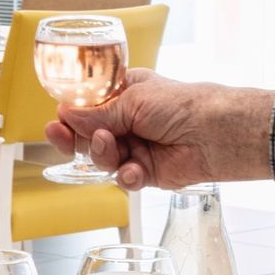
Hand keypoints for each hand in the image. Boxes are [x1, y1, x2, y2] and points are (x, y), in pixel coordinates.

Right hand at [44, 70, 274, 193]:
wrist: (217, 133)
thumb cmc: (182, 104)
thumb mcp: (134, 100)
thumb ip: (98, 113)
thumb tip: (66, 114)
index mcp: (125, 95)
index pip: (87, 108)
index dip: (70, 117)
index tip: (57, 122)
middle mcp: (128, 121)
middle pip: (88, 136)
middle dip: (76, 139)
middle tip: (62, 139)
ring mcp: (137, 147)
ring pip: (103, 159)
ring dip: (103, 155)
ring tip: (113, 145)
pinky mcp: (148, 172)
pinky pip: (124, 179)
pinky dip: (126, 176)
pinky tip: (135, 170)